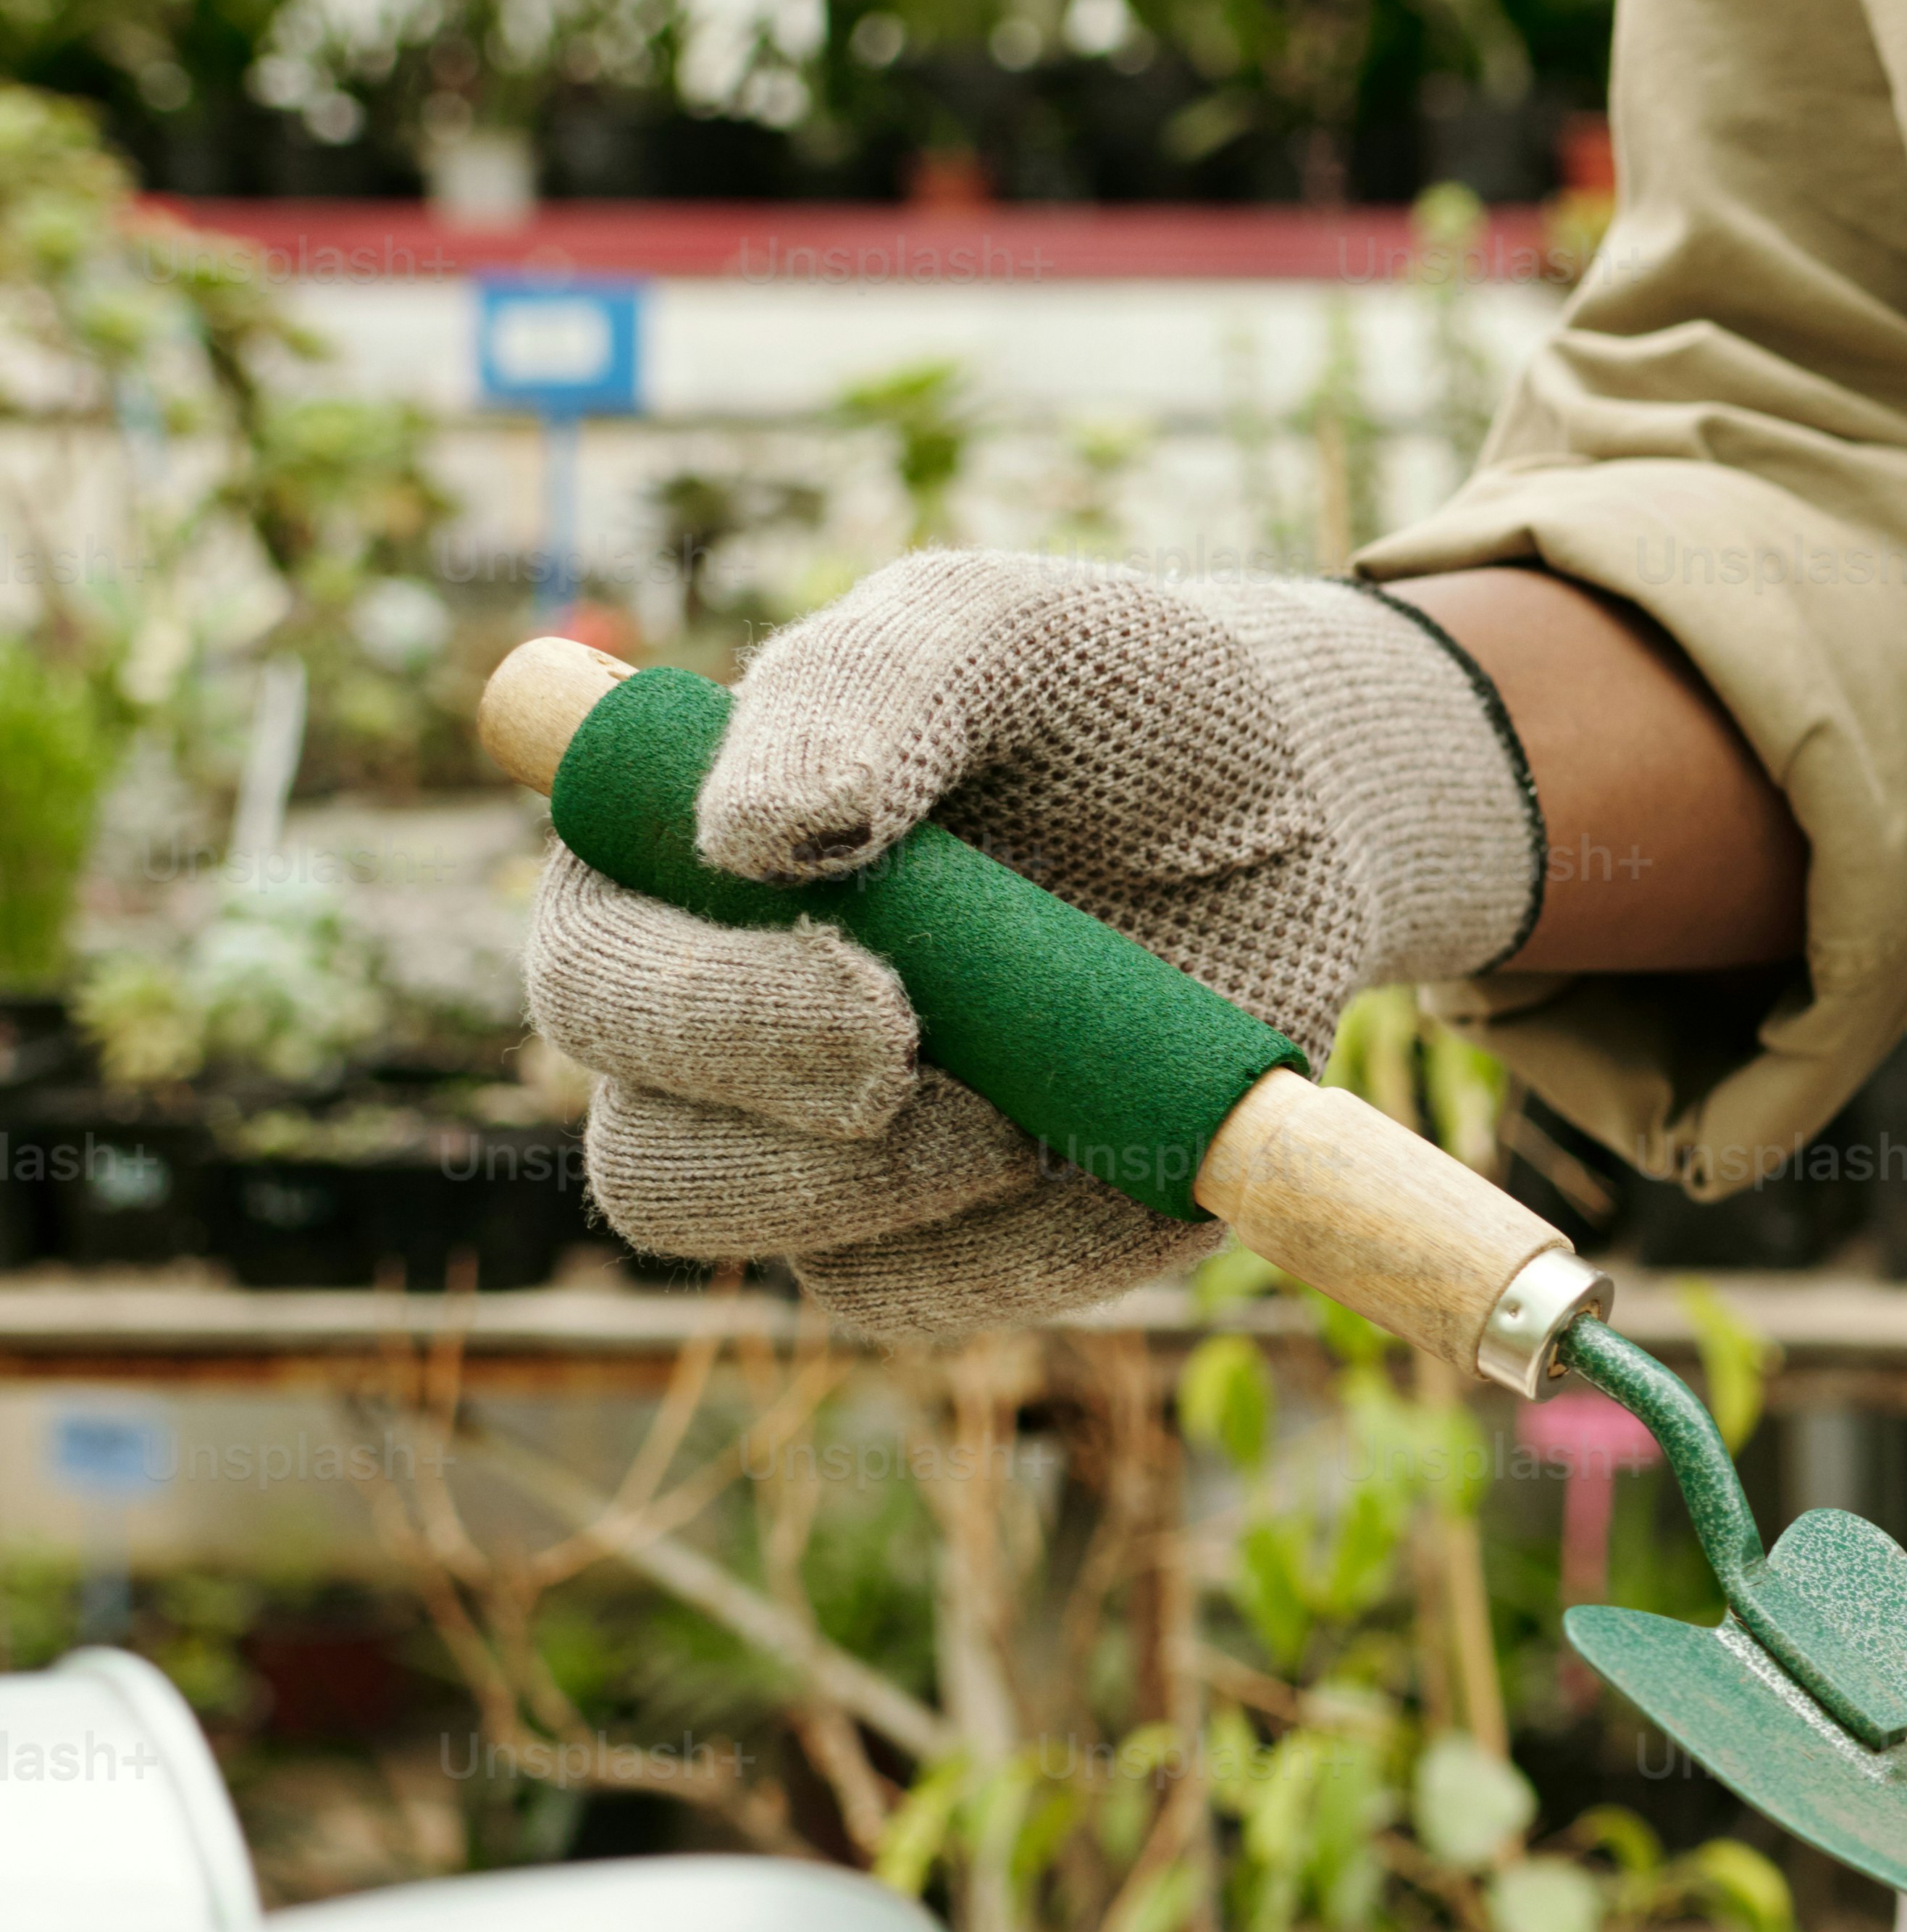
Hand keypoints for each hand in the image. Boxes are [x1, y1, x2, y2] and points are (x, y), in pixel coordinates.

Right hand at [526, 555, 1539, 1335]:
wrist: (1289, 804)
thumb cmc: (1107, 699)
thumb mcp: (1006, 637)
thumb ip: (867, 692)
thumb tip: (746, 831)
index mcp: (663, 879)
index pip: (592, 983)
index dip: (697, 1013)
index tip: (871, 987)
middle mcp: (711, 1036)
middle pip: (653, 1164)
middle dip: (794, 1138)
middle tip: (939, 1057)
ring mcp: (822, 1156)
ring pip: (784, 1253)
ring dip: (913, 1191)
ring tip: (1048, 1093)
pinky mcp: (947, 1241)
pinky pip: (945, 1294)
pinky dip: (1047, 1240)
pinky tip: (1127, 1140)